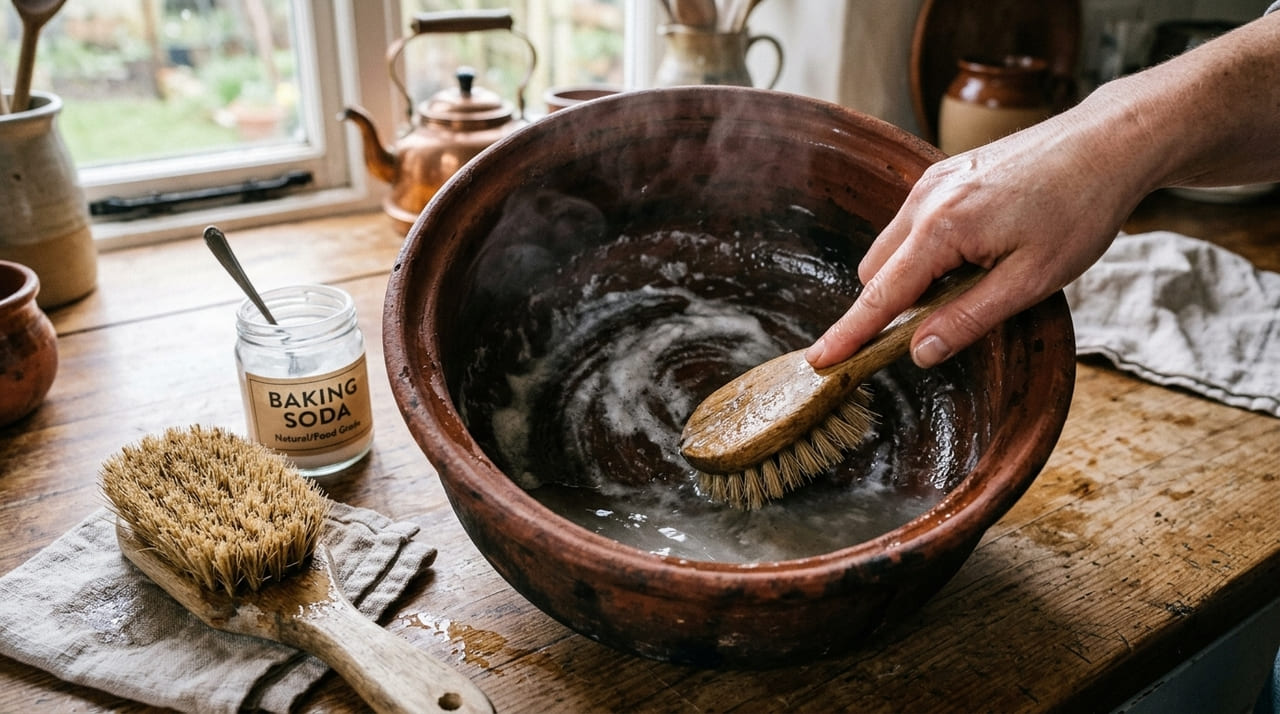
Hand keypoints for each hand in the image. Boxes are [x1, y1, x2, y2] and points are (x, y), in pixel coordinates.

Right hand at [804, 11, 1279, 370]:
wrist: (1108, 142)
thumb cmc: (1079, 209)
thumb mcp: (1030, 280)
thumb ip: (968, 318)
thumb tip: (918, 352)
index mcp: (942, 228)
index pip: (880, 296)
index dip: (849, 334)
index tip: (817, 362)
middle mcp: (925, 200)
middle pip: (876, 272)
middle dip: (893, 306)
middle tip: (947, 321)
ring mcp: (932, 182)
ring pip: (893, 248)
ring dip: (913, 278)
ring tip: (978, 279)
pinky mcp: (945, 174)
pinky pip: (912, 225)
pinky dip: (926, 252)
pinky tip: (977, 252)